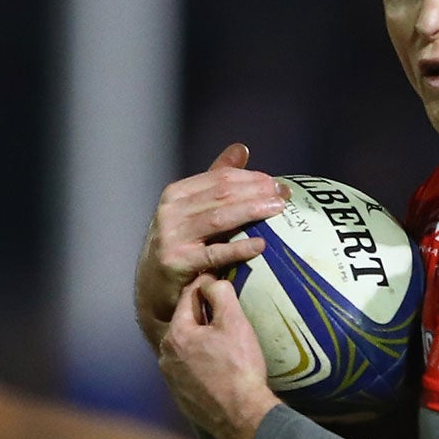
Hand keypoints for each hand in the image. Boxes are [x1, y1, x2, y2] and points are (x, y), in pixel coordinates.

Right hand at [136, 143, 286, 348]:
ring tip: (278, 210)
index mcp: (177, 193)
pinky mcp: (177, 262)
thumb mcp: (193, 212)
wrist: (154, 289)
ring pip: (220, 218)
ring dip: (252, 211)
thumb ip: (215, 181)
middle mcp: (171, 210)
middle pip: (222, 194)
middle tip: (284, 195)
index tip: (278, 184)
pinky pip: (215, 253)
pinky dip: (239, 248)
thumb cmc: (180, 247)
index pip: (220, 178)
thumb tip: (242, 150)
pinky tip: (261, 245)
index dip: (253, 178)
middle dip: (257, 191)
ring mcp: (172, 236)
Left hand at [158, 276, 279, 438]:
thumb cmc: (239, 369)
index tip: (218, 282)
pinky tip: (219, 368)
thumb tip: (211, 282)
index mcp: (176, 335)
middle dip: (203, 317)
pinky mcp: (180, 397)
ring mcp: (171, 379)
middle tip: (225, 315)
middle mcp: (165, 357)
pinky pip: (189, 371)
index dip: (205, 287)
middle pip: (185, 325)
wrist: (242, 417)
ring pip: (186, 349)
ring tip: (224, 344)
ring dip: (201, 342)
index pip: (187, 299)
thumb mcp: (234, 323)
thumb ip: (221, 294)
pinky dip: (201, 365)